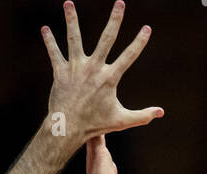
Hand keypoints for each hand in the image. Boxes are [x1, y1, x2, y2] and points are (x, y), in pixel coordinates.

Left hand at [44, 1, 162, 145]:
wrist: (69, 127)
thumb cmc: (96, 124)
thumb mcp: (122, 121)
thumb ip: (142, 115)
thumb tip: (161, 112)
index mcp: (110, 78)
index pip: (129, 56)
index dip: (139, 41)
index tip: (146, 28)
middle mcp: (94, 68)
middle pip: (106, 38)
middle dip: (115, 20)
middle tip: (120, 3)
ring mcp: (76, 67)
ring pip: (74, 38)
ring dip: (71, 19)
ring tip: (68, 3)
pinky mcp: (60, 71)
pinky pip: (54, 52)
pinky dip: (49, 41)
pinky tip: (45, 29)